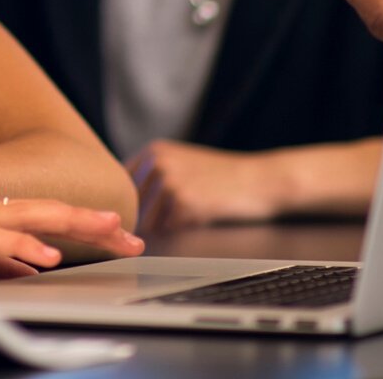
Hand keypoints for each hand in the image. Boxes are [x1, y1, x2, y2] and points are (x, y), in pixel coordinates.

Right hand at [0, 198, 144, 279]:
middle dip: (91, 222)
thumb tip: (33, 271)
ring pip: (29, 217)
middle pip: (46, 211)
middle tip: (131, 237)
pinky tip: (48, 259)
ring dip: (71, 225)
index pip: (43, 216)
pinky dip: (21, 248)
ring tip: (109, 234)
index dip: (82, 223)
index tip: (119, 235)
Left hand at [127, 141, 290, 234]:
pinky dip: (181, 232)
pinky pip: (168, 230)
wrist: (261, 179)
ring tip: (190, 216)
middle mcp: (157, 162)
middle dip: (144, 222)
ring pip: (147, 223)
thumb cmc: (223, 178)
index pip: (121, 186)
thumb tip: (121, 204)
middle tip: (171, 222)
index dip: (128, 206)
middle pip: (132, 207)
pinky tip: (201, 218)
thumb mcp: (183, 163)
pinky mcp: (184, 202)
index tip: (139, 217)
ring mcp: (169, 180)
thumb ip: (152, 176)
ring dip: (164, 229)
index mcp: (154, 151)